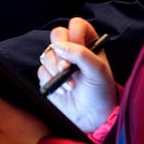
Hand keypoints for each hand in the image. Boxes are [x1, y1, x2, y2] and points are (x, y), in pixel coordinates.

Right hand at [38, 18, 116, 132]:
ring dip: (56, 69)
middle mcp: (72, 50)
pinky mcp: (48, 77)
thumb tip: (60, 46)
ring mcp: (58, 63)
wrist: (92, 118)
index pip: (77, 25)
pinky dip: (51, 80)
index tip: (77, 47)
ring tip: (70, 85)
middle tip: (67, 67)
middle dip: (60, 51)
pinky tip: (63, 90)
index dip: (75, 33)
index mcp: (88, 44)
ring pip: (47, 52)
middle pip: (57, 34)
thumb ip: (82, 54)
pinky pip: (41, 70)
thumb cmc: (101, 93)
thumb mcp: (98, 71)